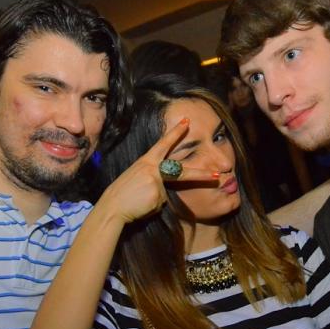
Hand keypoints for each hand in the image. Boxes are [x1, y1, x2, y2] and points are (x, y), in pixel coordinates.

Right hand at [99, 118, 219, 223]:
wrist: (112, 206)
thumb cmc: (124, 194)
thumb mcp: (139, 179)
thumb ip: (156, 178)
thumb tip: (164, 187)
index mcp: (146, 161)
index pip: (163, 144)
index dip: (175, 133)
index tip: (187, 121)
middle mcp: (152, 168)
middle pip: (182, 171)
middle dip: (201, 174)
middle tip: (217, 175)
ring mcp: (156, 181)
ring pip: (166, 193)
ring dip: (154, 200)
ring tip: (139, 200)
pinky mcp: (158, 195)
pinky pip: (161, 203)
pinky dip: (153, 207)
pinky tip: (142, 206)